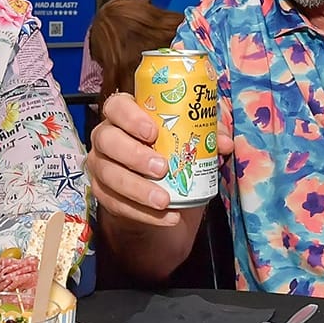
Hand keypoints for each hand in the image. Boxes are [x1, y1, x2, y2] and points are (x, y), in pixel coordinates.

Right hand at [86, 92, 231, 226]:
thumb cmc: (170, 156)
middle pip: (107, 139)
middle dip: (133, 154)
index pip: (117, 106)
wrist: (159, 197)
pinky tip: (166, 216)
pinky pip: (116, 204)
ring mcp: (100, 166)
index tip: (153, 132)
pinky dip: (143, 213)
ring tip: (164, 199)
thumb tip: (223, 142)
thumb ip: (206, 137)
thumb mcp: (189, 143)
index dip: (130, 117)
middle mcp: (106, 138)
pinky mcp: (102, 194)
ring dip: (137, 188)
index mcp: (125, 117)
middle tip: (161, 167)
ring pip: (108, 174)